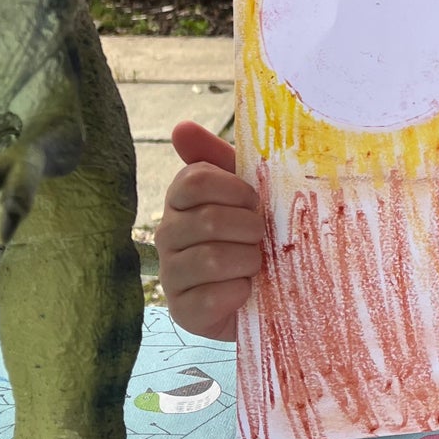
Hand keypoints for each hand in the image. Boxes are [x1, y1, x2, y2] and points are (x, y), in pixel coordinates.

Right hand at [154, 122, 263, 340]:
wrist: (271, 291)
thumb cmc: (257, 233)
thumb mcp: (249, 191)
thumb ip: (219, 156)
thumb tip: (181, 127)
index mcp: (182, 199)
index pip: (194, 180)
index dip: (233, 189)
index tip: (255, 200)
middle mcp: (168, 234)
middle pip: (207, 220)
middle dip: (249, 228)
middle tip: (262, 237)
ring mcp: (171, 275)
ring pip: (210, 259)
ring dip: (247, 260)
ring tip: (258, 264)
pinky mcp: (182, 312)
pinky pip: (209, 298)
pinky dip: (238, 292)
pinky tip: (246, 290)